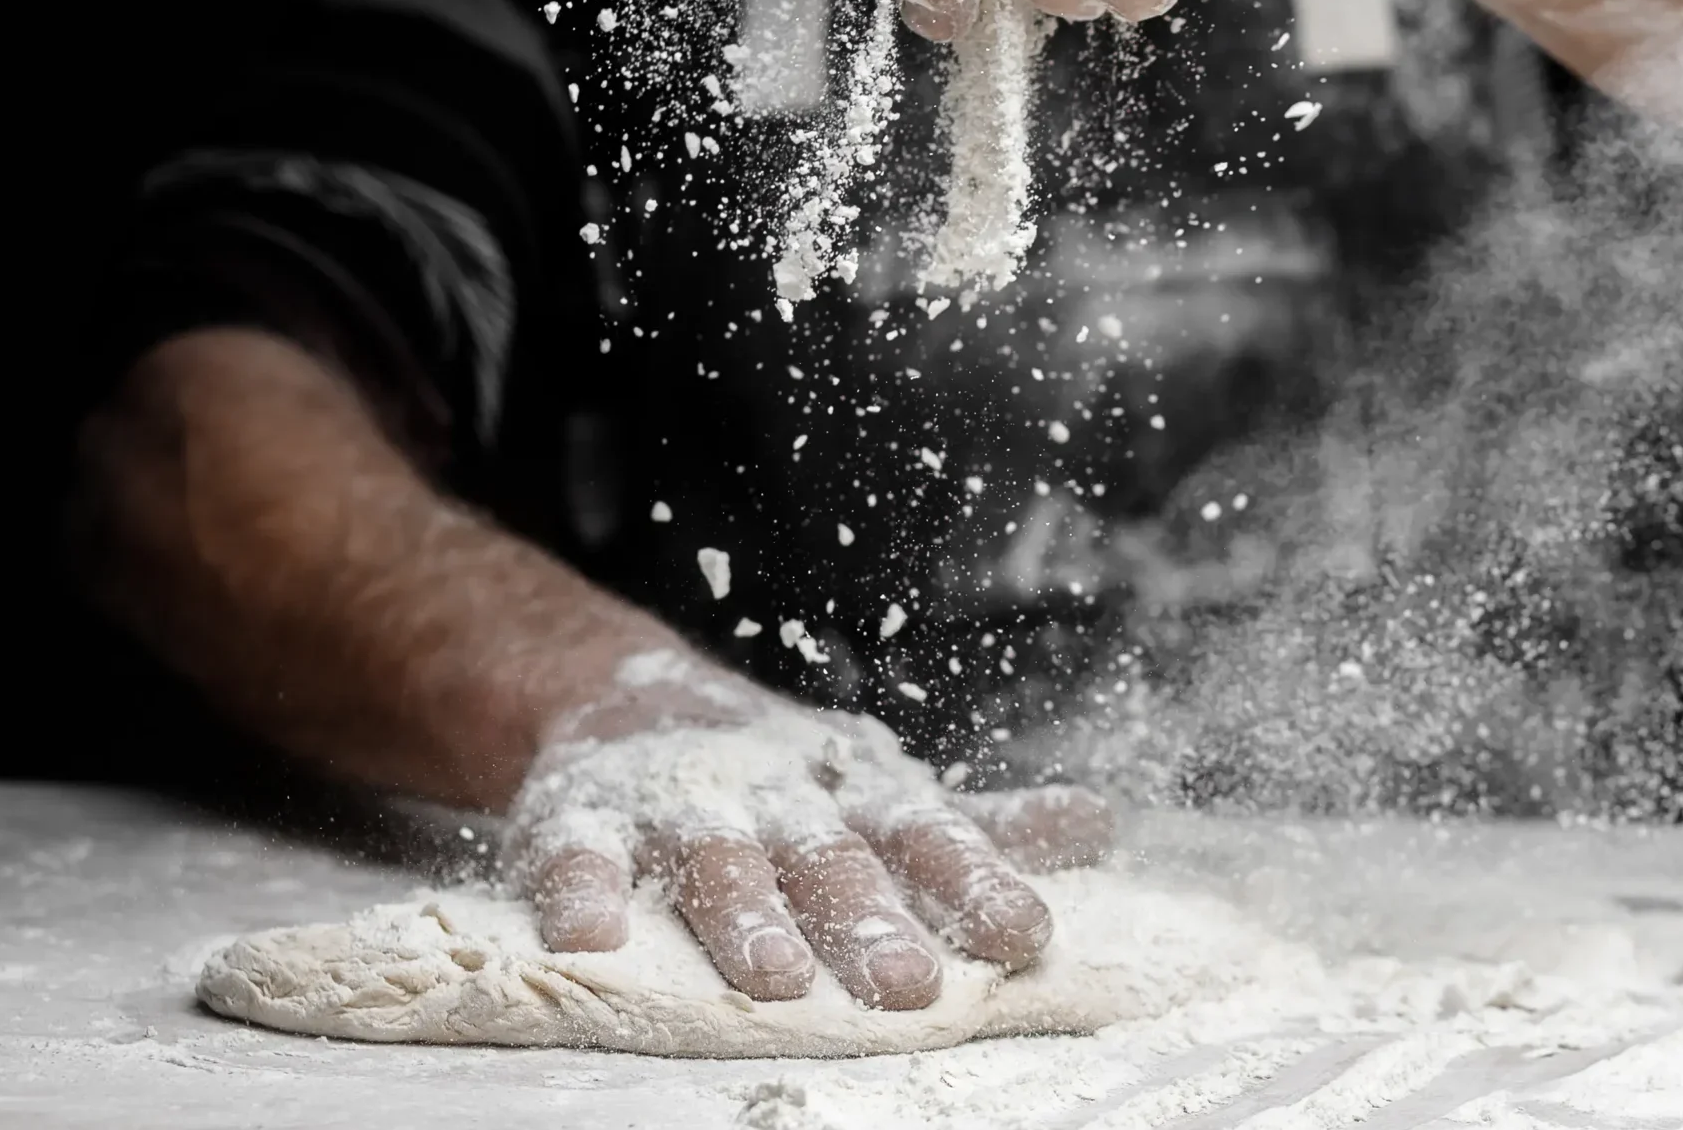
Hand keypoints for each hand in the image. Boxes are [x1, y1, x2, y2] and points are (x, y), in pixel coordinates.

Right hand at [505, 648, 1111, 1010]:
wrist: (629, 697)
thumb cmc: (787, 777)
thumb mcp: (885, 796)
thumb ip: (983, 828)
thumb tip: (1101, 823)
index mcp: (858, 797)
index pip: (930, 838)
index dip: (976, 884)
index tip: (1026, 934)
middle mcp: (778, 796)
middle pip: (829, 859)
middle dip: (869, 920)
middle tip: (911, 985)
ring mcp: (681, 802)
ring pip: (718, 859)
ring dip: (745, 915)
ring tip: (773, 977)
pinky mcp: (584, 813)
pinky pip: (581, 852)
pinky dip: (583, 889)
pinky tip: (593, 936)